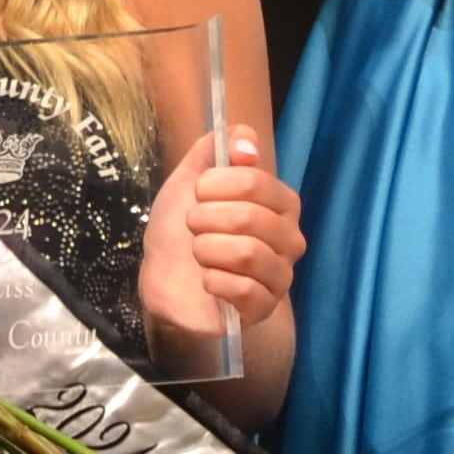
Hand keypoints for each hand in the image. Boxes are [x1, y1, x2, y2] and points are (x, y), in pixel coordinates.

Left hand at [141, 128, 304, 334]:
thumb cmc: (183, 225)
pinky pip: (244, 290)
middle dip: (204, 219)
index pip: (254, 181)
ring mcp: (280, 276)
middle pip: (248, 218)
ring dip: (206, 250)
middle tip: (193, 226)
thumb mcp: (192, 177)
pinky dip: (214, 281)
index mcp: (281, 203)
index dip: (215, 185)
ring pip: (247, 254)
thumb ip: (217, 148)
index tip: (198, 192)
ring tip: (198, 252)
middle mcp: (290, 239)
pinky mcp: (263, 309)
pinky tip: (207, 280)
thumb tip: (247, 144)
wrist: (162, 274)